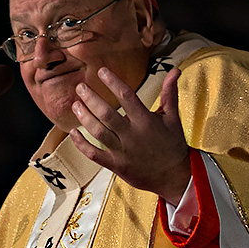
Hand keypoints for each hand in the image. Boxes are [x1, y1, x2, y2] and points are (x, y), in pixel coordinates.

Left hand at [70, 67, 190, 204]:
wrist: (174, 177)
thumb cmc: (173, 145)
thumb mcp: (172, 117)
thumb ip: (170, 93)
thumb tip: (175, 70)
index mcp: (145, 121)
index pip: (126, 96)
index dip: (112, 82)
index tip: (101, 71)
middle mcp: (132, 135)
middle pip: (106, 114)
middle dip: (91, 99)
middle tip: (80, 87)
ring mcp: (122, 151)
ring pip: (98, 132)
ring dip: (84, 117)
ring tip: (75, 104)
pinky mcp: (116, 165)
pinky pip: (94, 154)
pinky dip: (81, 144)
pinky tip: (73, 132)